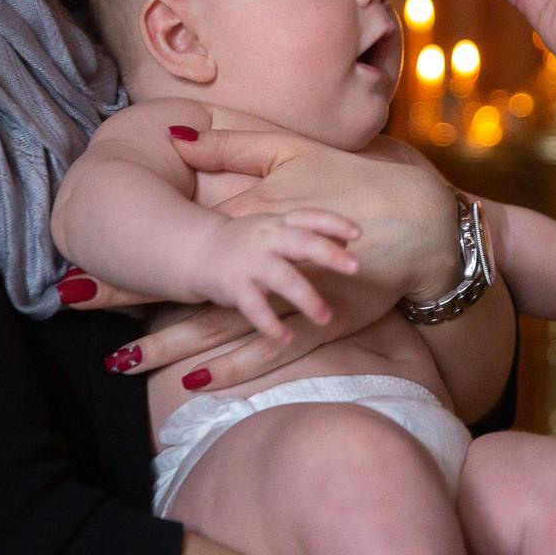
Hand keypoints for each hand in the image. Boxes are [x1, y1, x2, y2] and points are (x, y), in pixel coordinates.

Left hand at [73, 128, 459, 390]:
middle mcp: (262, 259)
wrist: (422, 226)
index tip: (81, 269)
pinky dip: (229, 366)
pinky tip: (192, 379)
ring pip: (217, 326)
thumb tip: (174, 133)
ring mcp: (289, 298)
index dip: (126, 252)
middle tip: (76, 308)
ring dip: (167, 343)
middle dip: (128, 300)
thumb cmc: (356, 183)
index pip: (175, 235)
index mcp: (251, 215)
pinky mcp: (316, 327)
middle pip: (183, 286)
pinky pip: (264, 353)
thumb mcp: (292, 151)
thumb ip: (231, 143)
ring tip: (118, 360)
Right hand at [188, 210, 362, 342]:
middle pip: (300, 241)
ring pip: (282, 278)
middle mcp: (266, 239)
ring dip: (307, 298)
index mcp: (279, 224)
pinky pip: (254, 307)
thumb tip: (347, 240)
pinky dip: (270, 324)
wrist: (198, 252)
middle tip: (356, 267)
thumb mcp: (276, 232)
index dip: (333, 222)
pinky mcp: (234, 286)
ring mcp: (250, 262)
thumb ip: (308, 235)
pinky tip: (286, 337)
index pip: (309, 217)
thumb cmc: (249, 244)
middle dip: (328, 253)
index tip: (358, 233)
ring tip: (325, 318)